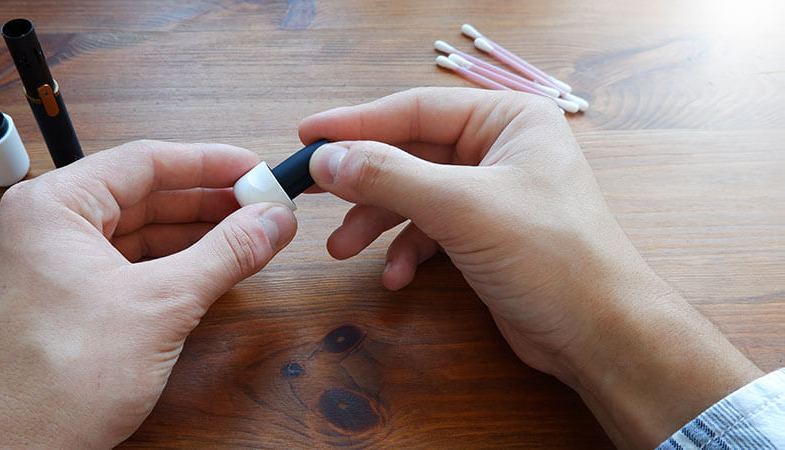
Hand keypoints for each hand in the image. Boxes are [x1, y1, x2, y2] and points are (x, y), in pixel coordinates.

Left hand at [0, 141, 296, 447]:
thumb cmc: (63, 382)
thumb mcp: (162, 305)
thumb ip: (225, 253)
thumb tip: (271, 220)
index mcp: (50, 207)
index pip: (142, 162)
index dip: (208, 163)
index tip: (254, 168)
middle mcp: (44, 225)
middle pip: (141, 194)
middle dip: (206, 201)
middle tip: (260, 204)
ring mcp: (51, 262)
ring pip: (136, 230)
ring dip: (193, 232)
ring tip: (247, 232)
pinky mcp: (64, 295)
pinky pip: (126, 262)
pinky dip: (171, 262)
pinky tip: (212, 264)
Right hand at [299, 87, 761, 447]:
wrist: (599, 334)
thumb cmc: (550, 256)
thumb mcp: (462, 207)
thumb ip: (390, 177)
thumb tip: (325, 158)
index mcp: (508, 119)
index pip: (415, 110)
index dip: (355, 123)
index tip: (306, 137)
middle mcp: (499, 149)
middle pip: (409, 153)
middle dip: (362, 181)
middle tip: (308, 193)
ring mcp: (491, 193)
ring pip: (412, 195)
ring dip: (376, 222)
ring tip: (340, 248)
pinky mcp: (484, 234)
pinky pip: (429, 230)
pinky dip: (406, 250)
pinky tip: (394, 276)